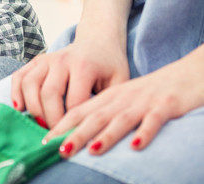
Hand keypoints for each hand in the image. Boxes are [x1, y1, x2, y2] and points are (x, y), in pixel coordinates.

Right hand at [11, 32, 129, 128]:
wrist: (97, 41)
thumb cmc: (109, 67)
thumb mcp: (119, 83)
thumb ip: (108, 104)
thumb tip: (96, 135)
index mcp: (84, 65)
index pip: (74, 102)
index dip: (73, 125)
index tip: (74, 141)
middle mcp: (62, 59)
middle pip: (49, 94)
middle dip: (51, 120)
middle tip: (56, 138)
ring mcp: (47, 58)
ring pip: (30, 84)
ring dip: (33, 109)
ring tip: (42, 126)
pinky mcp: (37, 60)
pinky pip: (20, 76)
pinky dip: (16, 93)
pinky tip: (20, 109)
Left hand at [44, 49, 203, 156]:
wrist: (180, 74)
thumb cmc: (146, 92)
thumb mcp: (119, 99)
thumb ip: (100, 112)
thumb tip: (75, 134)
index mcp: (108, 96)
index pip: (80, 110)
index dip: (62, 125)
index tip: (46, 141)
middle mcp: (121, 98)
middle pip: (95, 115)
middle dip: (76, 133)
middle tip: (59, 150)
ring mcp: (142, 101)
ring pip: (121, 118)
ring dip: (106, 135)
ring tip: (91, 150)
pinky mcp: (164, 105)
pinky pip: (154, 119)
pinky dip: (145, 131)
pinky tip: (136, 145)